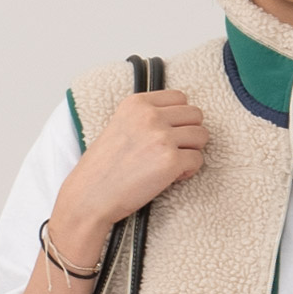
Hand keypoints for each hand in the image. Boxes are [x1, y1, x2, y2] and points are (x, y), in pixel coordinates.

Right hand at [48, 89, 209, 265]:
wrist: (91, 196)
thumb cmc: (104, 167)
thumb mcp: (120, 125)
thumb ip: (146, 117)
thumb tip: (178, 118)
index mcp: (137, 103)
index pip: (180, 97)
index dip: (180, 118)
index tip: (169, 133)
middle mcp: (151, 115)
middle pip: (195, 114)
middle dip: (190, 134)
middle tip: (175, 150)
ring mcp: (162, 137)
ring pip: (201, 136)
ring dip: (192, 151)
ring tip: (173, 165)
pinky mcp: (171, 161)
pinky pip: (198, 160)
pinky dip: (189, 171)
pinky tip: (172, 177)